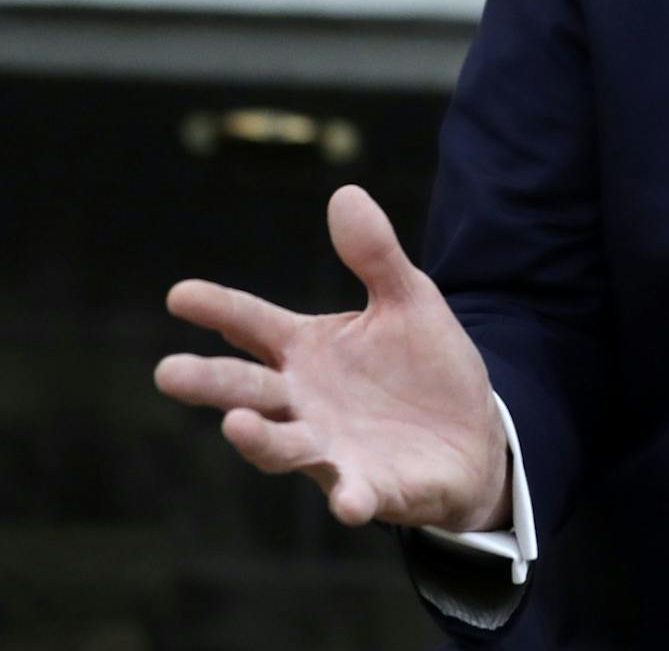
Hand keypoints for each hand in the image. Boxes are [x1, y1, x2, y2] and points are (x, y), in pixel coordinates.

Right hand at [154, 184, 509, 532]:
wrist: (472, 432)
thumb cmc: (423, 365)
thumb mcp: (408, 300)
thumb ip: (375, 255)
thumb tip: (345, 193)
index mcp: (306, 350)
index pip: (251, 325)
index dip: (218, 309)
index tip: (180, 294)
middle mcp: (303, 401)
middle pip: (247, 389)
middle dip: (210, 382)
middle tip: (169, 372)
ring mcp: (329, 448)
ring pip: (282, 447)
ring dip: (259, 439)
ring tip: (237, 425)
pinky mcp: (368, 487)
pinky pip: (354, 494)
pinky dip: (349, 499)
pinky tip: (349, 501)